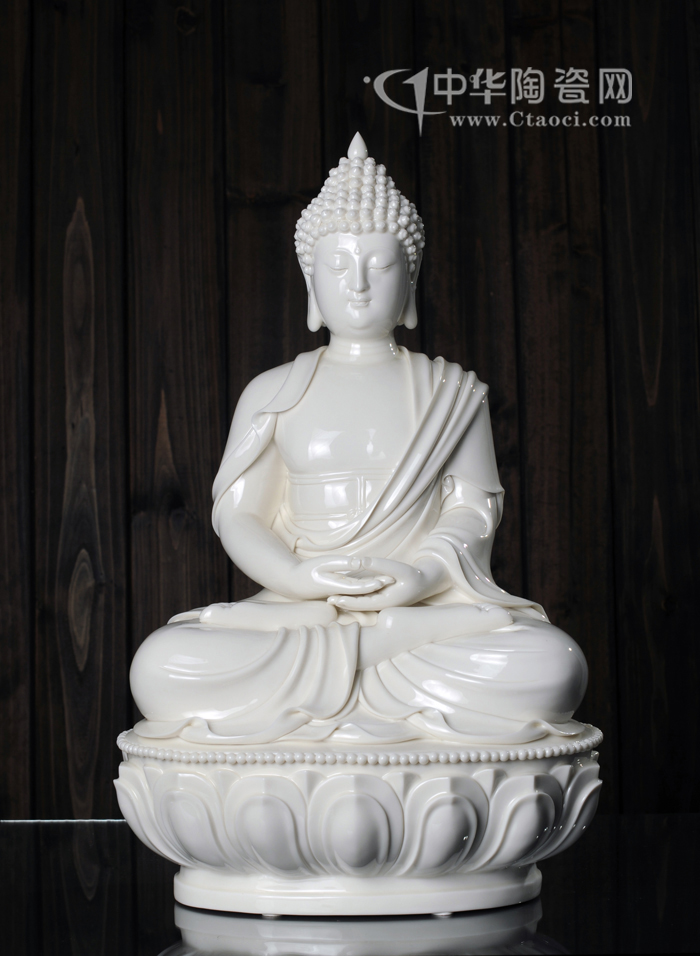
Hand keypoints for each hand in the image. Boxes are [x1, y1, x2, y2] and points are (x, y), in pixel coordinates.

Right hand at [286, 555, 393, 600]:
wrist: (293, 584)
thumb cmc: (306, 571)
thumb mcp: (324, 563)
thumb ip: (343, 563)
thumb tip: (360, 562)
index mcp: (338, 587)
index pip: (360, 586)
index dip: (375, 582)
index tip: (388, 577)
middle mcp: (342, 593)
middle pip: (364, 590)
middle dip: (379, 585)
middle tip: (395, 579)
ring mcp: (340, 593)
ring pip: (361, 591)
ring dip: (374, 585)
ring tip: (389, 578)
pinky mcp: (339, 591)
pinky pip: (355, 589)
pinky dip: (366, 585)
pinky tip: (375, 580)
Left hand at [328, 556, 448, 610]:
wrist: (425, 582)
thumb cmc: (413, 575)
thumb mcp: (397, 568)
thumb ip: (378, 565)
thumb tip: (359, 560)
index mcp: (385, 602)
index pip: (361, 603)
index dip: (346, 601)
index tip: (333, 597)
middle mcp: (382, 605)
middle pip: (358, 605)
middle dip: (343, 603)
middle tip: (327, 600)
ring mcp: (381, 603)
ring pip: (360, 603)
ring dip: (346, 600)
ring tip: (331, 597)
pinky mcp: (382, 598)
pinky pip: (364, 599)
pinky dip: (353, 597)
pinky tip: (344, 593)